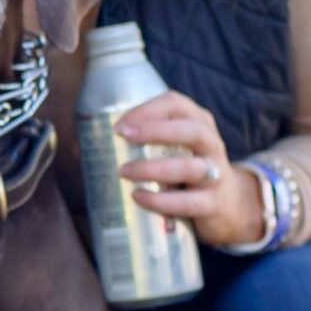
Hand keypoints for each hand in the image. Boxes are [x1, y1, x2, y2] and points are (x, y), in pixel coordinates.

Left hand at [114, 90, 267, 249]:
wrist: (228, 207)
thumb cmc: (186, 173)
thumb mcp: (169, 152)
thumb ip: (134, 147)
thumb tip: (82, 150)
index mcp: (197, 123)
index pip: (176, 104)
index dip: (147, 109)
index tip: (119, 123)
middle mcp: (211, 143)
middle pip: (191, 130)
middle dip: (155, 130)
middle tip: (122, 136)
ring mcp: (216, 173)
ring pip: (191, 166)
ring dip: (154, 168)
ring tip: (125, 172)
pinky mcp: (214, 203)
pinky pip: (190, 202)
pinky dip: (163, 201)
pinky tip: (140, 198)